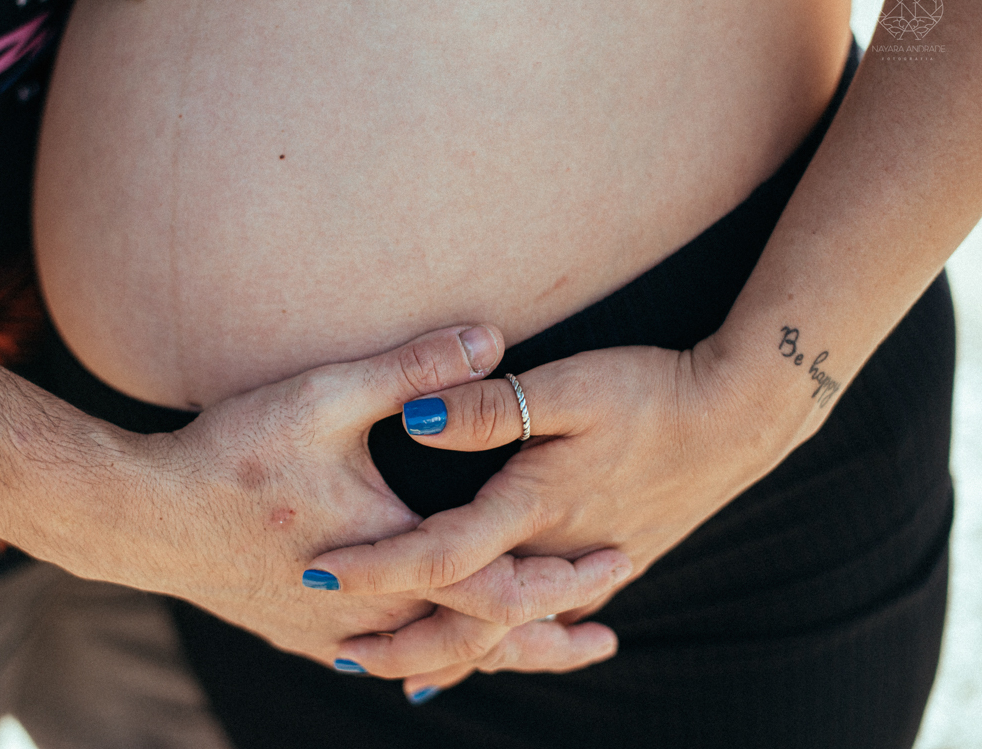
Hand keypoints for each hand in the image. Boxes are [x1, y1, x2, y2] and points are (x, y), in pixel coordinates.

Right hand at [60, 325, 629, 677]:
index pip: (504, 588)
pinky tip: (444, 656)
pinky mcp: (307, 639)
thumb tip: (493, 336)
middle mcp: (373, 614)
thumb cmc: (231, 457)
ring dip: (499, 658)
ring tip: (547, 653)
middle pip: (485, 644)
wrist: (142, 519)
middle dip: (550, 637)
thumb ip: (414, 366)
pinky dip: (437, 659)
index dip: (568, 578)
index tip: (619, 560)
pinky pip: (393, 660)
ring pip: (440, 662)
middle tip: (605, 633)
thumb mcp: (324, 394)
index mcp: (392, 556)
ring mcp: (338, 637)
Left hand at [310, 339, 805, 684]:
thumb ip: (487, 407)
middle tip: (341, 653)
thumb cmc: (654, 392)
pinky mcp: (609, 566)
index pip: (434, 556)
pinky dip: (506, 647)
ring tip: (401, 674)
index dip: (372, 567)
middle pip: (466, 625)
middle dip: (400, 643)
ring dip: (448, 657)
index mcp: (532, 509)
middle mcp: (554, 556)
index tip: (318, 573)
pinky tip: (492, 650)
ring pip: (507, 638)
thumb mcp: (568, 386)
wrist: (742, 418)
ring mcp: (585, 570)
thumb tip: (415, 419)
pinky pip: (543, 626)